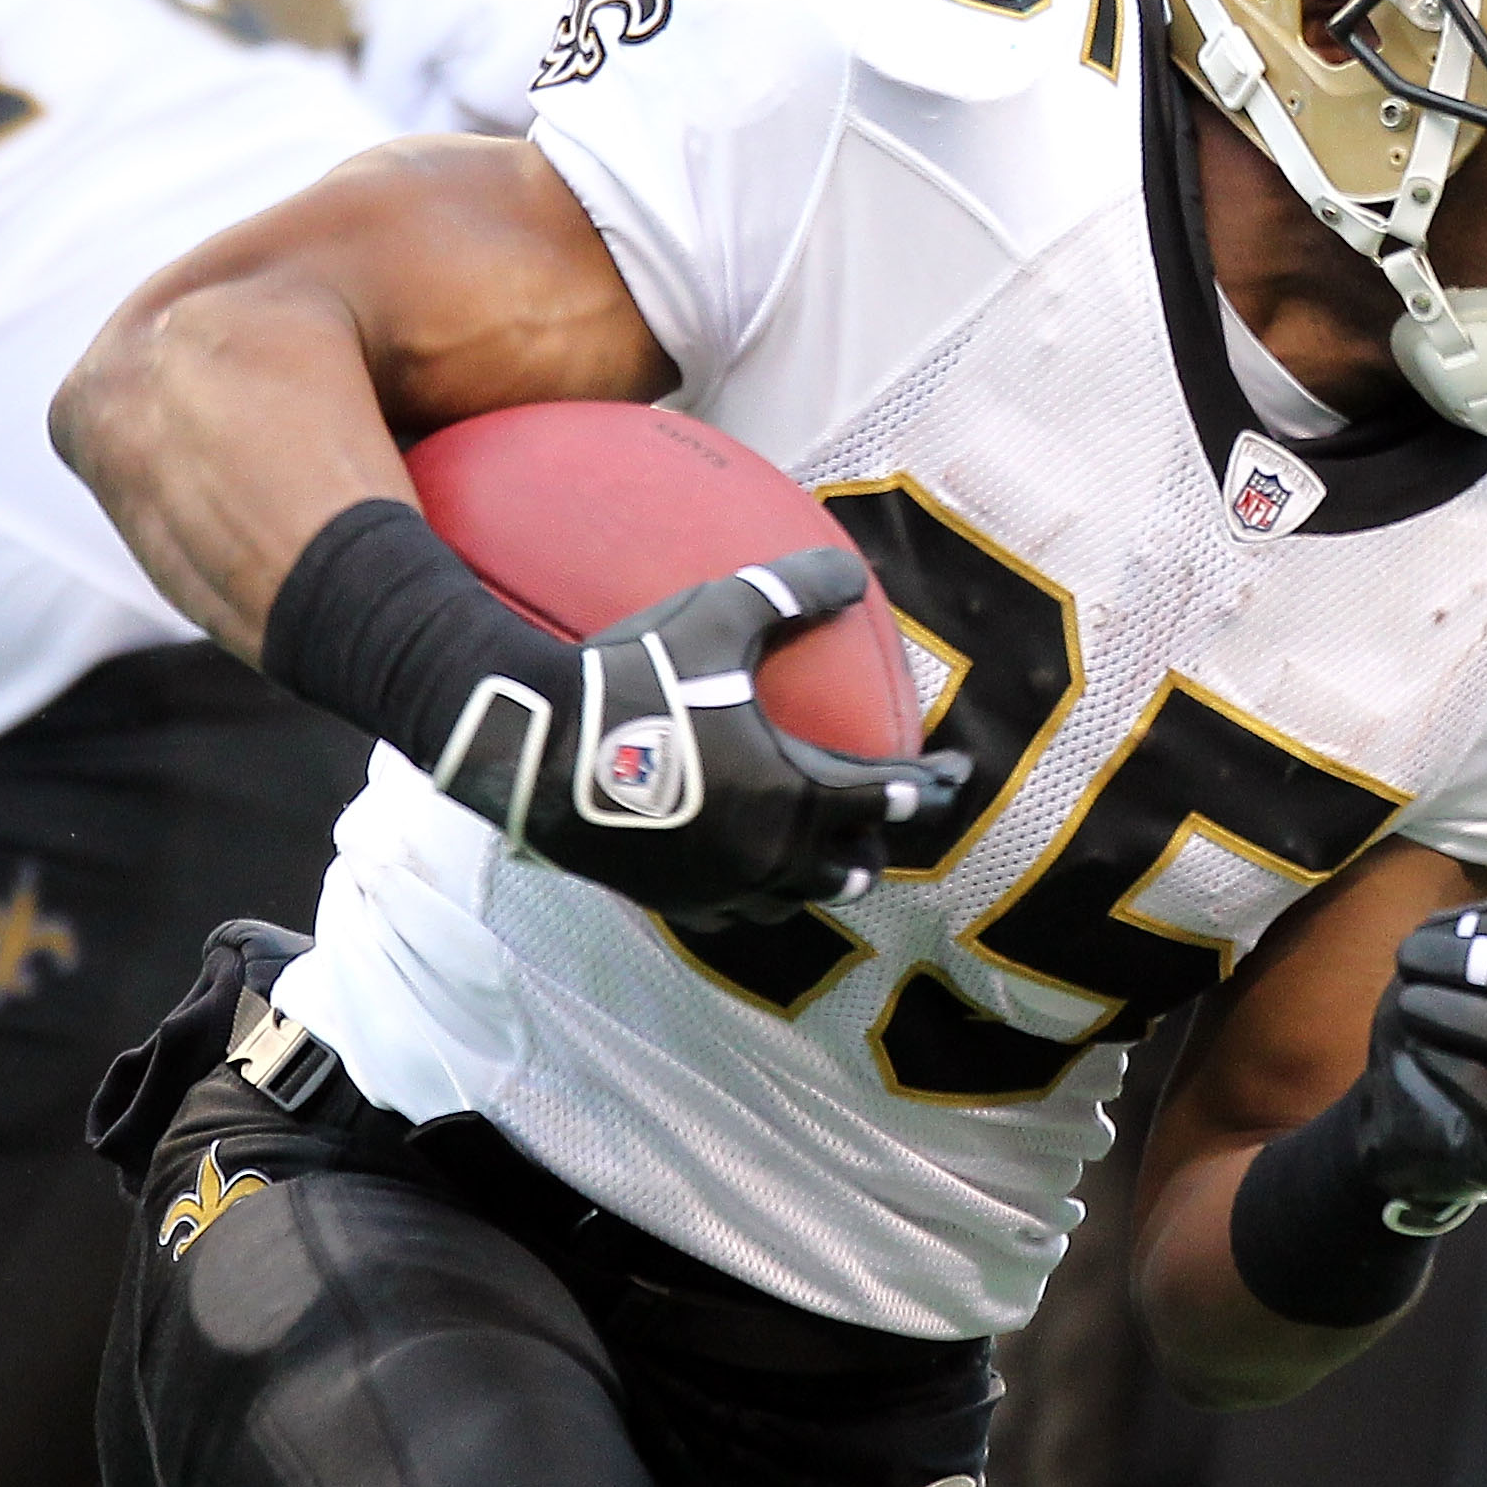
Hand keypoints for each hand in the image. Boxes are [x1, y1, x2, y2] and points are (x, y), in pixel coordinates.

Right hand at [434, 545, 964, 925]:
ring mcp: (718, 885)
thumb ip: (791, 592)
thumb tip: (854, 572)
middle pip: (851, 864)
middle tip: (895, 819)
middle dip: (878, 840)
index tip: (954, 777)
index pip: (889, 799)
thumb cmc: (631, 676)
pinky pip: (735, 913)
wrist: (531, 745)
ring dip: (822, 875)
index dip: (930, 786)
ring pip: (795, 898)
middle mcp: (767, 854)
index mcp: (794, 793)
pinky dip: (759, 893)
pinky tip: (749, 875)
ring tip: (835, 859)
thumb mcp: (718, 617)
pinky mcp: (673, 900)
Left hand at [1338, 902, 1486, 1231]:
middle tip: (1421, 960)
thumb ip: (1470, 945)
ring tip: (1408, 1003)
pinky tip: (1418, 1051)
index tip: (1442, 926)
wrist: (1400, 1128)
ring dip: (1475, 1018)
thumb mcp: (1445, 982)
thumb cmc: (1433, 1040)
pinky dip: (1461, 1073)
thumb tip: (1475, 923)